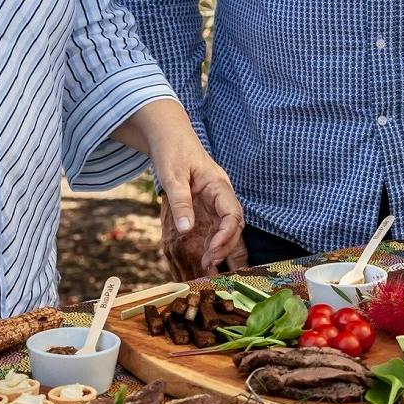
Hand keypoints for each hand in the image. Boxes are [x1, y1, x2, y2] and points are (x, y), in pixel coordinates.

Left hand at [156, 145, 245, 278]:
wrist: (168, 136)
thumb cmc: (172, 151)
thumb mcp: (172, 176)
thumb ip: (180, 202)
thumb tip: (186, 229)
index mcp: (219, 185)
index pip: (232, 213)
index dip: (226, 234)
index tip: (213, 250)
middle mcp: (221, 195)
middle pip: (235, 225)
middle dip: (226, 247)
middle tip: (210, 264)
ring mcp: (215, 202)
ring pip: (228, 229)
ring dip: (222, 248)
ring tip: (208, 266)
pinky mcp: (206, 207)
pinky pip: (215, 228)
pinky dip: (214, 244)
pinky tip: (206, 258)